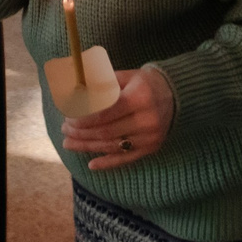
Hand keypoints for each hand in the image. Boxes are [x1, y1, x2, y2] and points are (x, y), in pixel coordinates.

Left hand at [62, 65, 176, 169]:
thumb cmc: (144, 83)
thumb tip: (72, 93)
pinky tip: (92, 164)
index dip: (83, 118)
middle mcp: (147, 119)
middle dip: (81, 132)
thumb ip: (100, 84)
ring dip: (87, 146)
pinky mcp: (151, 148)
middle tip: (65, 129)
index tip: (68, 117)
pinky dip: (108, 163)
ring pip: (112, 146)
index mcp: (139, 97)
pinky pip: (126, 159)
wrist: (176, 95)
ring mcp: (150, 136)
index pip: (105, 113)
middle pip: (106, 132)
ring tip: (69, 143)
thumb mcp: (125, 76)